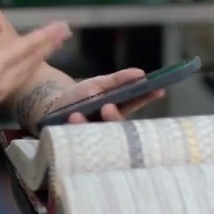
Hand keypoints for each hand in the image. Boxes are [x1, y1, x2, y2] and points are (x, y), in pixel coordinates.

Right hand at [0, 19, 71, 128]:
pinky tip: (34, 60)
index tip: (61, 25)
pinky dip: (31, 67)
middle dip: (50, 44)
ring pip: (28, 71)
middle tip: (66, 29)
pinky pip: (20, 80)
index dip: (44, 36)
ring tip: (56, 41)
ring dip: (43, 55)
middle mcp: (0, 83)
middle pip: (32, 60)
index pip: (25, 48)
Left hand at [44, 68, 166, 126]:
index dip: (147, 97)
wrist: (54, 108)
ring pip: (100, 134)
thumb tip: (140, 73)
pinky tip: (72, 119)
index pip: (136, 102)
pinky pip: (80, 138)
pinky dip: (75, 127)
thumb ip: (118, 80)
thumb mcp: (98, 83)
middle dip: (113, 117)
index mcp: (118, 108)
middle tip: (107, 107)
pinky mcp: (79, 140)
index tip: (158, 90)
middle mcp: (110, 123)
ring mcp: (95, 133)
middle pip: (118, 124)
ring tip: (77, 115)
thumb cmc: (81, 96)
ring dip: (88, 125)